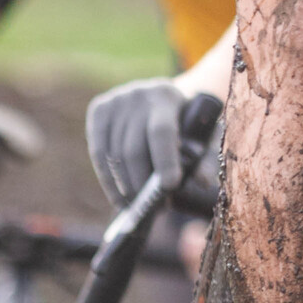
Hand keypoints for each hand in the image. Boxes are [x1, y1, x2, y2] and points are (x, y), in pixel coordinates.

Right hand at [87, 78, 221, 209]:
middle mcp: (139, 94)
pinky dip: (108, 179)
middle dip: (142, 183)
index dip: (165, 160)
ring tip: (137, 206)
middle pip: (134, 148)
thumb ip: (202, 157)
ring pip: (114, 154)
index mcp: (167, 97)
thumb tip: (204, 182)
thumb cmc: (184, 123)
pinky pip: (98, 152)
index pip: (162, 132)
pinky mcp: (99, 109)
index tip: (170, 187)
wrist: (160, 98)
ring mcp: (116, 100)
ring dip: (125, 187)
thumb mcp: (198, 134)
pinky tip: (118, 196)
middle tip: (153, 208)